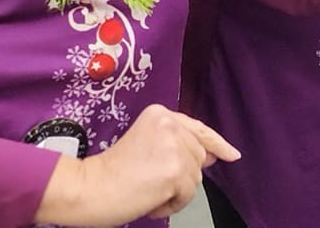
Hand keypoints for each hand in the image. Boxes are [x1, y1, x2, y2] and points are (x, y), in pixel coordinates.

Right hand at [36, 104, 238, 226]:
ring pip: (195, 178)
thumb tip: (211, 157)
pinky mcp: (175, 171)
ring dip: (175, 191)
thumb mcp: (146, 144)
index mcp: (161, 114)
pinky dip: (171, 204)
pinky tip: (150, 200)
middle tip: (150, 181)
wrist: (89, 187)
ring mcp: (174, 147)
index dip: (217, 144)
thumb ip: (178, 145)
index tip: (231, 154)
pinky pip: (188, 195)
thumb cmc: (110, 171)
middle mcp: (170, 125)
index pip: (198, 129)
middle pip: (198, 157)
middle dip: (181, 174)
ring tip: (147, 190)